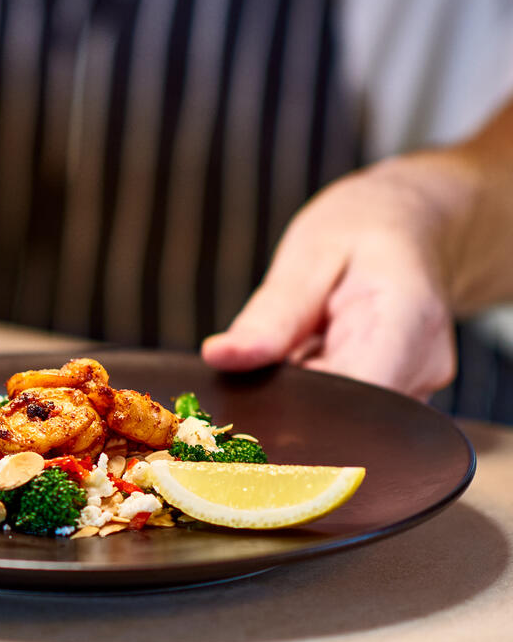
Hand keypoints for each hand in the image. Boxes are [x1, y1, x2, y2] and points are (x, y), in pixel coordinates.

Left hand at [202, 154, 467, 399]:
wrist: (406, 224)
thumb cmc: (359, 229)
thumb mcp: (307, 256)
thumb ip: (269, 315)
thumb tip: (220, 357)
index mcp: (406, 322)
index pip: (352, 398)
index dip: (295, 407)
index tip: (250, 390)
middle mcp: (422, 365)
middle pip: (344, 417)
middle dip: (289, 401)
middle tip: (259, 360)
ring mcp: (416, 385)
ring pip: (341, 417)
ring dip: (300, 393)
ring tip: (294, 343)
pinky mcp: (399, 393)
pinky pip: (346, 407)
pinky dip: (313, 390)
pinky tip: (306, 356)